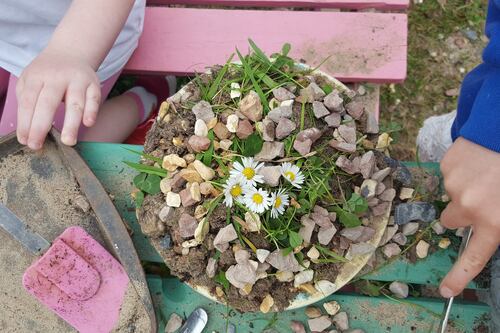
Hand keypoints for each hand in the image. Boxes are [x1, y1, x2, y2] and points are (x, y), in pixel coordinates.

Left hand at [16, 47, 100, 148]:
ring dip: (71, 124)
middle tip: (37, 146)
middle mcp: (58, 77)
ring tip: (68, 141)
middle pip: (48, 103)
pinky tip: (88, 124)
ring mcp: (78, 80)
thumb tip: (26, 130)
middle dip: (41, 126)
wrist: (71, 53)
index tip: (25, 141)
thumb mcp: (30, 79)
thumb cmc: (48, 73)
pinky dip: (92, 111)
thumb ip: (26, 100)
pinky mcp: (94, 84)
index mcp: (38, 76)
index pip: (29, 101)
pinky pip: (94, 99)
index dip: (26, 123)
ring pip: (75, 103)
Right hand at [439, 137, 499, 296]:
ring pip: (452, 193)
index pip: (474, 257)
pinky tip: (477, 158)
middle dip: (460, 212)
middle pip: (450, 220)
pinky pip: (449, 173)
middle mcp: (470, 207)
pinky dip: (461, 168)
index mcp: (494, 222)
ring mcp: (454, 185)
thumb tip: (491, 225)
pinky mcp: (447, 165)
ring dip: (465, 186)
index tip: (445, 291)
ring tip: (486, 169)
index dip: (459, 276)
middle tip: (479, 196)